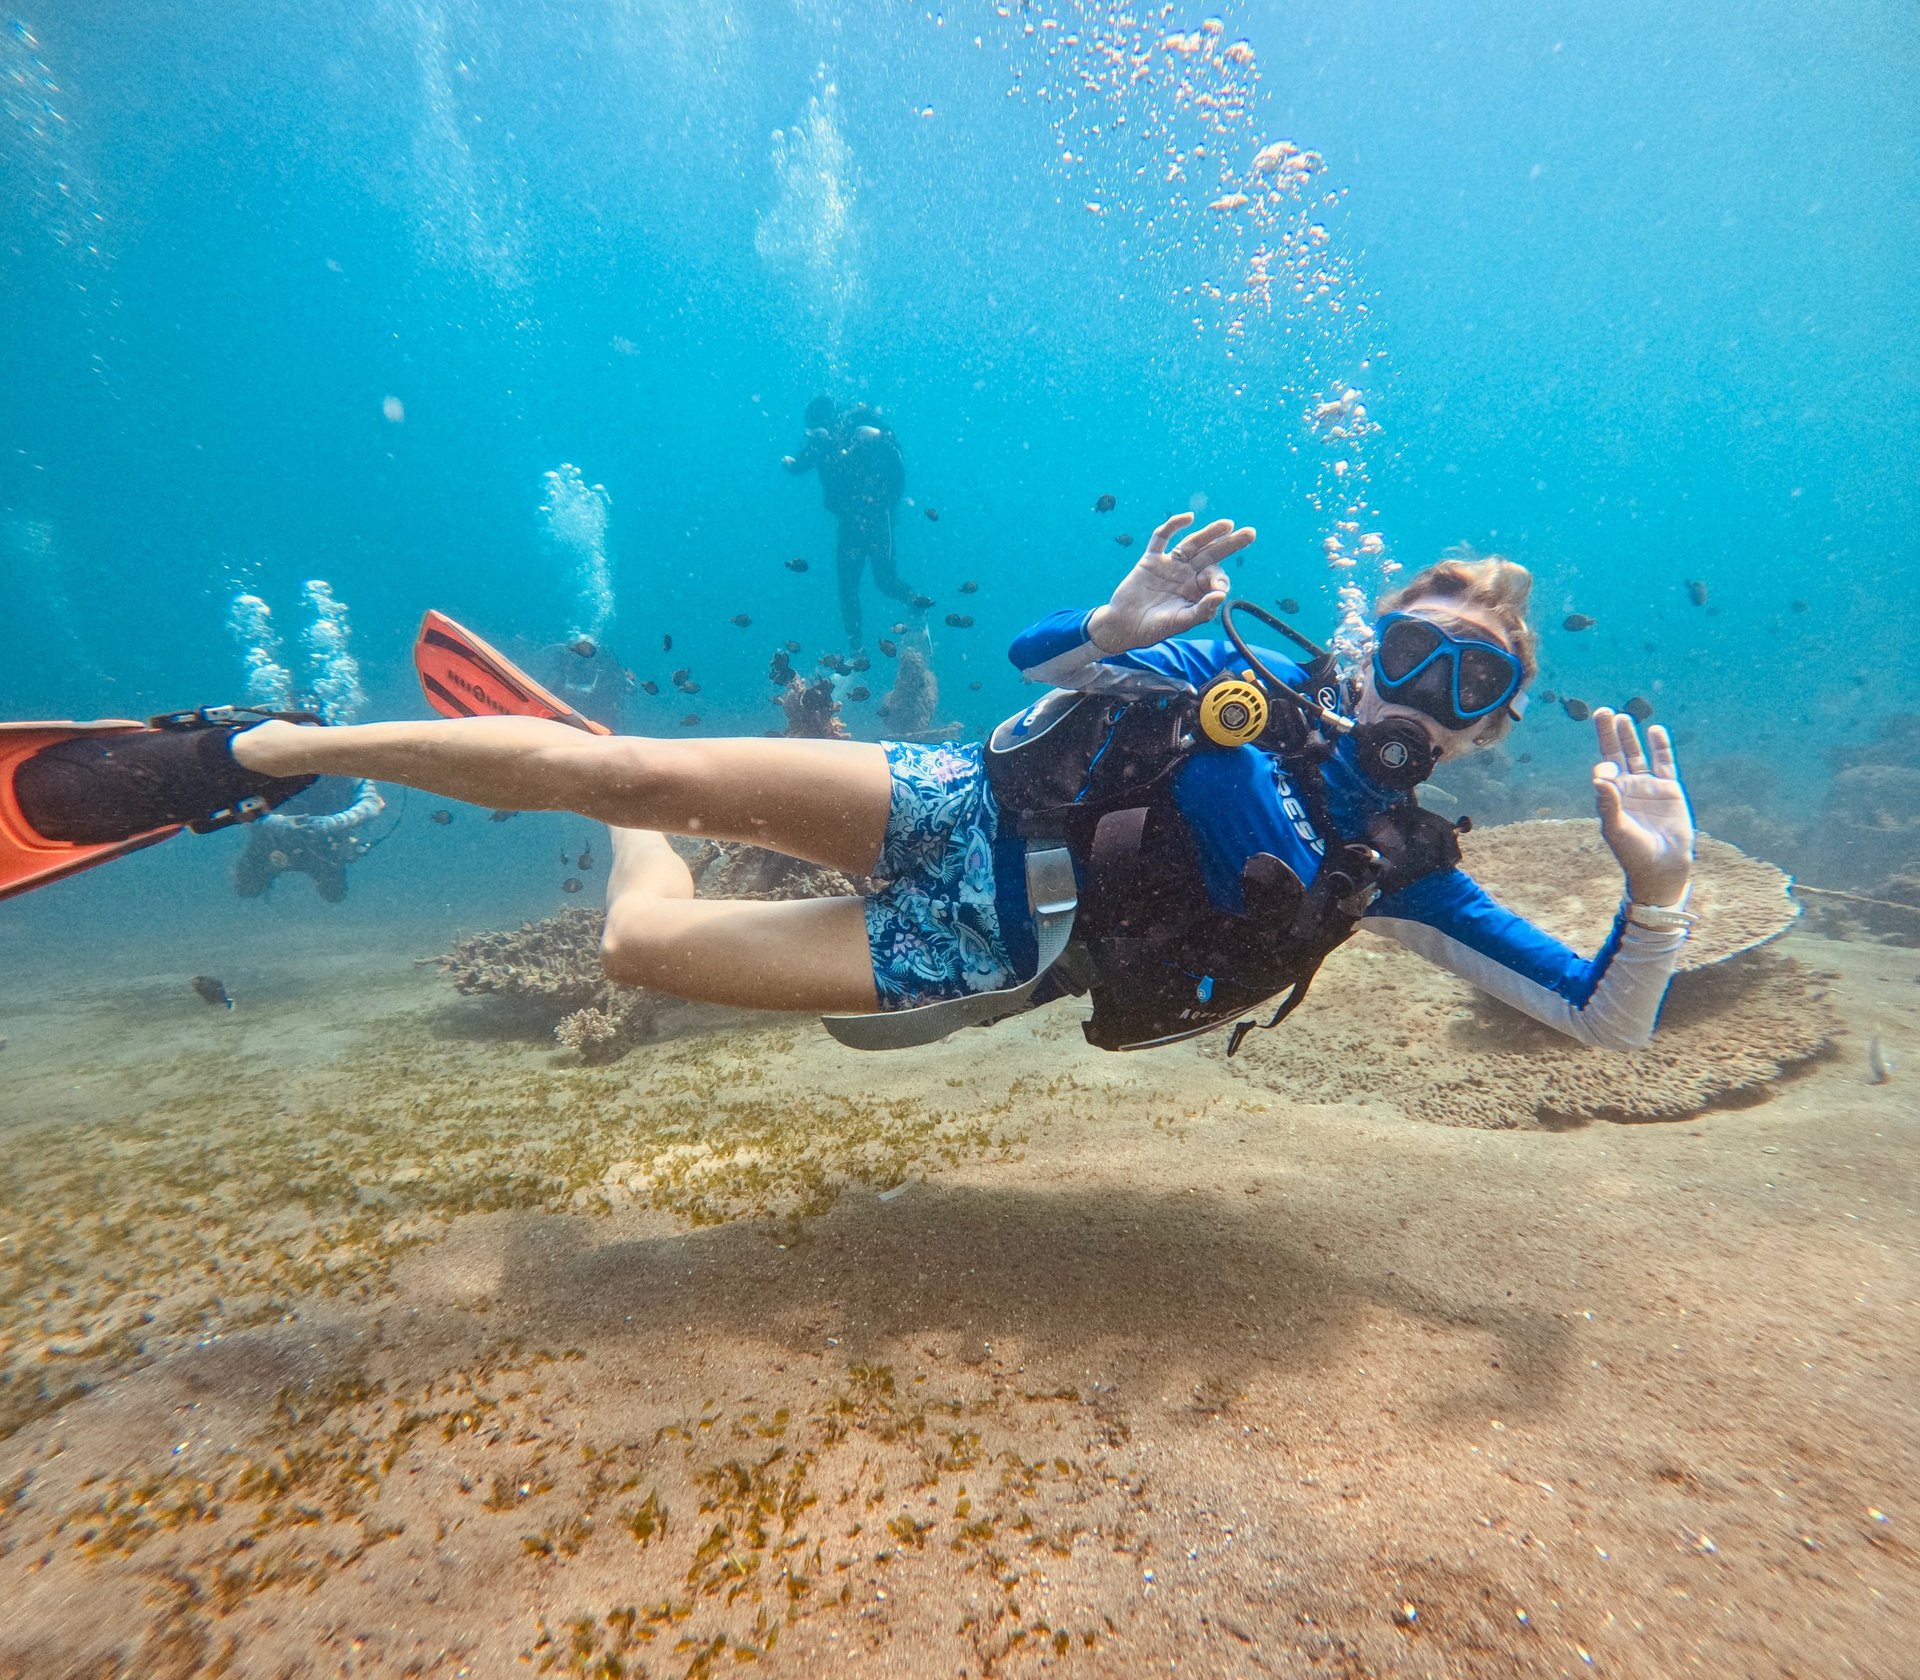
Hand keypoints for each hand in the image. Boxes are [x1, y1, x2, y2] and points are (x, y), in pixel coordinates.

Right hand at [1087, 513, 1256, 652]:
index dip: (1219, 578)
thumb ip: (1202, 610)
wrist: (1122, 627)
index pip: (1215, 577)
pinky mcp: (1150, 560)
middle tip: (1251, 533)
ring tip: (1228, 524)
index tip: (1215, 587)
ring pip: (1192, 544)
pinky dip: (1173, 526)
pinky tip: (1188, 518)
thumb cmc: (1153, 629)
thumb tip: (1221, 594)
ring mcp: (1169, 565)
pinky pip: (1162, 538)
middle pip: (1211, 555)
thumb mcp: (1181, 622)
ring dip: (1209, 533)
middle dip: (1231, 544)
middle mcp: (1186, 575)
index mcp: (1196, 591)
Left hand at [1590, 708, 1693, 903]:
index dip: (1604, 767)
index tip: (1607, 771)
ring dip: (1630, 736)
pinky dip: (1660, 746)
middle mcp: (1627, 788)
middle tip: (1602, 711)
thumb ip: (1608, 804)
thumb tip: (1598, 778)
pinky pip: (1664, 762)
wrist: (1663, 865)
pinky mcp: (1669, 788)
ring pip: (1638, 754)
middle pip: (1616, 754)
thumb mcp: (1617, 829)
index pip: (1603, 772)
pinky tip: (1655, 730)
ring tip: (1622, 716)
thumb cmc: (1634, 852)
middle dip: (1609, 734)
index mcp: (1610, 797)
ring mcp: (1648, 786)